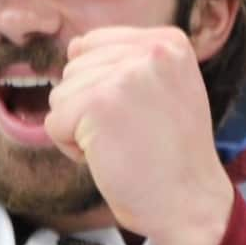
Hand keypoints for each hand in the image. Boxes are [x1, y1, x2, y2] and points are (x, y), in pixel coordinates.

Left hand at [44, 26, 233, 244]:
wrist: (191, 204)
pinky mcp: (99, 104)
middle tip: (132, 135)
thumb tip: (73, 47)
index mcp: (169, 41)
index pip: (93, 44)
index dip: (100, 86)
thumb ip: (129, 63)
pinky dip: (72, 149)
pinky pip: (54, 123)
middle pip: (74, 69)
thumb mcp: (167, 88)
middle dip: (88, 108)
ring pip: (61, 95)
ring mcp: (125, 75)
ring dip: (80, 128)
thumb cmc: (172, 157)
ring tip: (122, 145)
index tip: (138, 115)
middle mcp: (150, 50)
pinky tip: (109, 158)